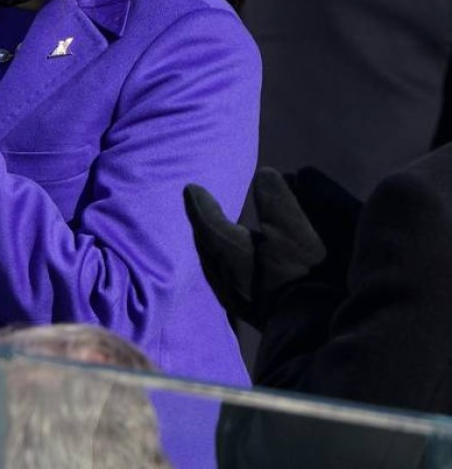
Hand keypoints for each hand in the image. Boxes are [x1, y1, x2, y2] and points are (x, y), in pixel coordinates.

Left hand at [183, 168, 332, 329]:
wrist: (313, 329)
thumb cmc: (303, 272)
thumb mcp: (292, 225)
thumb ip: (276, 196)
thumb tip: (265, 176)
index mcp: (226, 248)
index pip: (205, 217)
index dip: (201, 202)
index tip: (193, 188)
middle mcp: (221, 272)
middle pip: (206, 242)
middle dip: (205, 223)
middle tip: (203, 206)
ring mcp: (233, 296)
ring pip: (215, 262)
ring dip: (215, 245)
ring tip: (221, 232)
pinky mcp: (248, 312)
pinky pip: (227, 279)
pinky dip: (228, 264)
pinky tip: (239, 265)